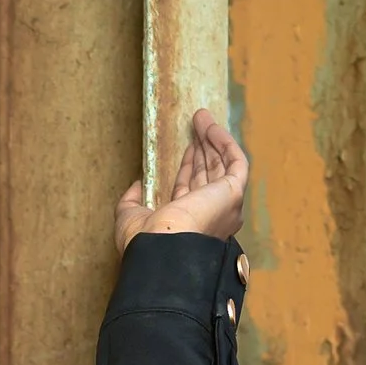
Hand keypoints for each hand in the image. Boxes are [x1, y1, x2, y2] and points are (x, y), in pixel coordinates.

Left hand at [116, 106, 248, 254]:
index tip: (186, 149)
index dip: (189, 169)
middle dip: (203, 149)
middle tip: (195, 125)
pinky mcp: (234, 192)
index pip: (192, 192)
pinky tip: (211, 127)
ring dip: (212, 140)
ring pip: (222, 165)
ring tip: (201, 117)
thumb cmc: (143, 242)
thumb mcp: (130, 218)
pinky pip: (236, 161)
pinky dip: (224, 143)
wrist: (161, 247)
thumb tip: (136, 185)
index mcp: (188, 227)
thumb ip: (131, 201)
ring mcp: (225, 206)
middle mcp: (210, 218)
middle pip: (209, 175)